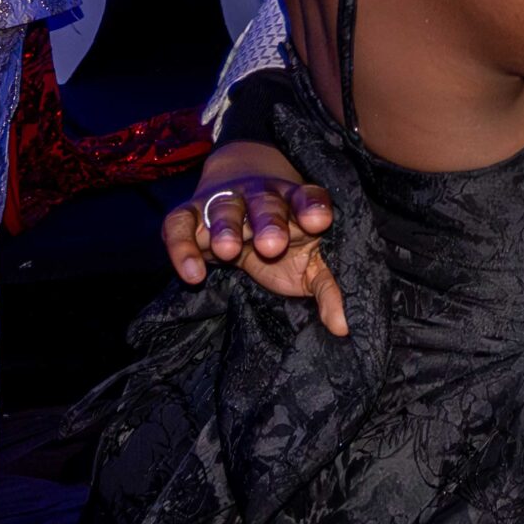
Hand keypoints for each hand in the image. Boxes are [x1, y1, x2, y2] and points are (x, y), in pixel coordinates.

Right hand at [162, 142, 345, 338]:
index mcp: (297, 204)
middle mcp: (262, 197)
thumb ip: (328, 288)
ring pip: (225, 208)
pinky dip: (183, 246)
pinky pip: (180, 225)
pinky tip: (192, 273)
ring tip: (228, 251)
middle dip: (269, 222)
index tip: (320, 222)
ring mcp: (225, 202)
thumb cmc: (285, 239)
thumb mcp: (310, 262)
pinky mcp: (190, 215)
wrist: (238, 201)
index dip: (313, 207)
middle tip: (273, 245)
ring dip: (226, 228)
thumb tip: (344, 326)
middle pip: (266, 204)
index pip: (308, 197)